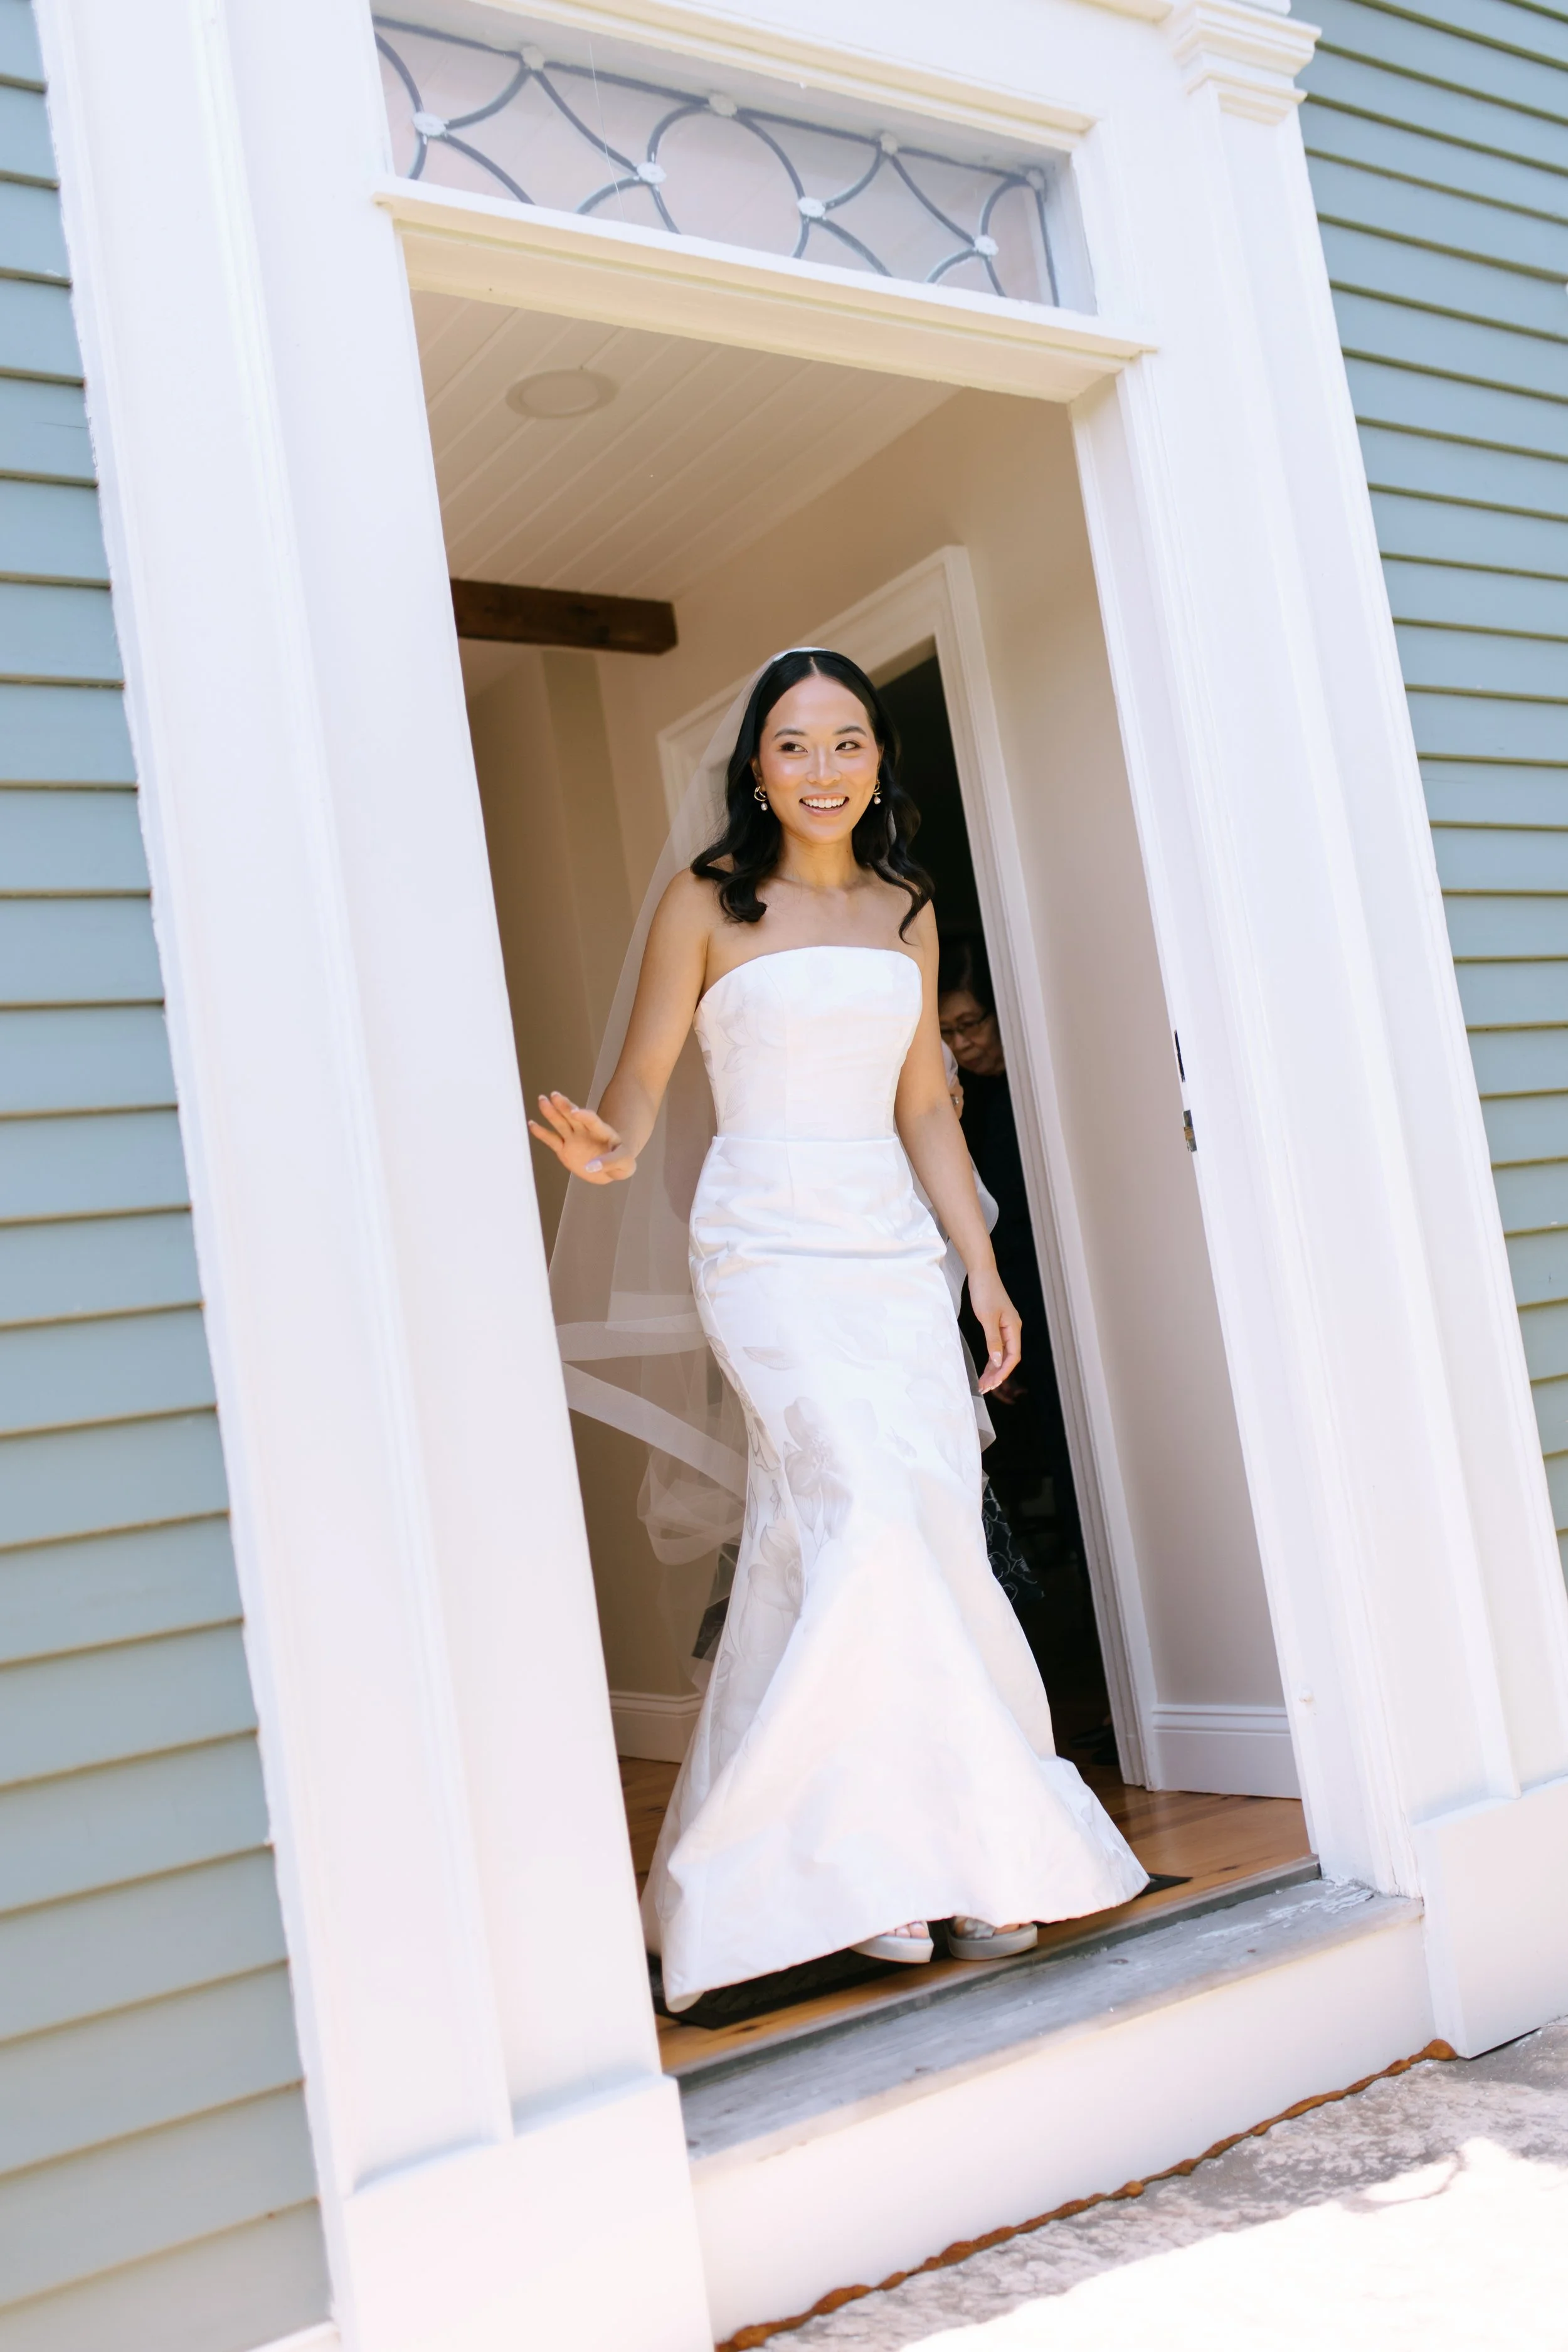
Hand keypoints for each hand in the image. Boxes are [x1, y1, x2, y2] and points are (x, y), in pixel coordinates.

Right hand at [528, 1092, 635, 1183]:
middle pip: (574, 1117)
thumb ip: (613, 1163)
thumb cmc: (622, 1163)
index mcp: (602, 1132)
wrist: (612, 1167)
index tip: (575, 1112)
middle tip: (555, 1095)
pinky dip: (541, 1132)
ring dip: (551, 1112)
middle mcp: (585, 1131)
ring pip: (560, 1123)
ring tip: (542, 1100)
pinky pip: (551, 1140)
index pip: (593, 1121)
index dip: (584, 1115)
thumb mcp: (625, 1165)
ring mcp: (573, 1138)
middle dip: (565, 1106)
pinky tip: (531, 1123)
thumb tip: (592, 1167)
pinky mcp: (564, 1149)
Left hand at [967, 1264, 1021, 1392]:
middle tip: (985, 1388)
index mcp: (1013, 1328)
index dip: (1003, 1372)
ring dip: (993, 1369)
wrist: (981, 1273)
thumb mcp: (987, 1318)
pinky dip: (991, 1358)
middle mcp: (1012, 1329)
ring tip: (983, 1383)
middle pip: (1007, 1358)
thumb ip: (992, 1341)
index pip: (1012, 1357)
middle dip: (997, 1374)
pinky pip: (996, 1346)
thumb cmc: (985, 1291)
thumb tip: (996, 1361)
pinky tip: (986, 1368)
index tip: (993, 1384)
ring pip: (1001, 1354)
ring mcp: (1004, 1327)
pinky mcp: (996, 1324)